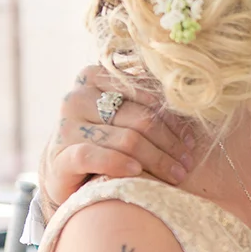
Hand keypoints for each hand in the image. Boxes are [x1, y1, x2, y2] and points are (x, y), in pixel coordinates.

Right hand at [41, 66, 196, 214]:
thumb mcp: (123, 115)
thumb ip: (145, 102)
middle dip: (169, 143)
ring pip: (125, 139)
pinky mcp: (59, 156)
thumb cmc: (104, 140)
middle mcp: (77, 98)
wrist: (67, 172)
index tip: (191, 140)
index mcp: (95, 77)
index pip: (146, 94)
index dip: (172, 119)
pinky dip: (118, 164)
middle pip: (139, 119)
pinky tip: (137, 173)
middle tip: (188, 161)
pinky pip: (93, 156)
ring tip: (176, 174)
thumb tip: (189, 96)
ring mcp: (66, 127)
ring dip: (157, 160)